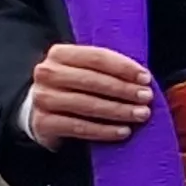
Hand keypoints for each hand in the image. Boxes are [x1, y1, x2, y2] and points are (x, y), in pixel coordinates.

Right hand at [24, 43, 153, 148]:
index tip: (145, 78)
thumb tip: (142, 79)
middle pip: (92, 80)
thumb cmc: (71, 88)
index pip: (96, 57)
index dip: (123, 67)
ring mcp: (43, 98)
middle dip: (123, 89)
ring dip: (118, 110)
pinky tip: (123, 132)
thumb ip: (105, 69)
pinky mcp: (43, 123)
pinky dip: (104, 130)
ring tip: (140, 114)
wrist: (40, 111)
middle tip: (146, 97)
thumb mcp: (82, 70)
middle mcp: (47, 73)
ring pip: (87, 104)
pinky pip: (79, 127)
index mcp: (59, 54)